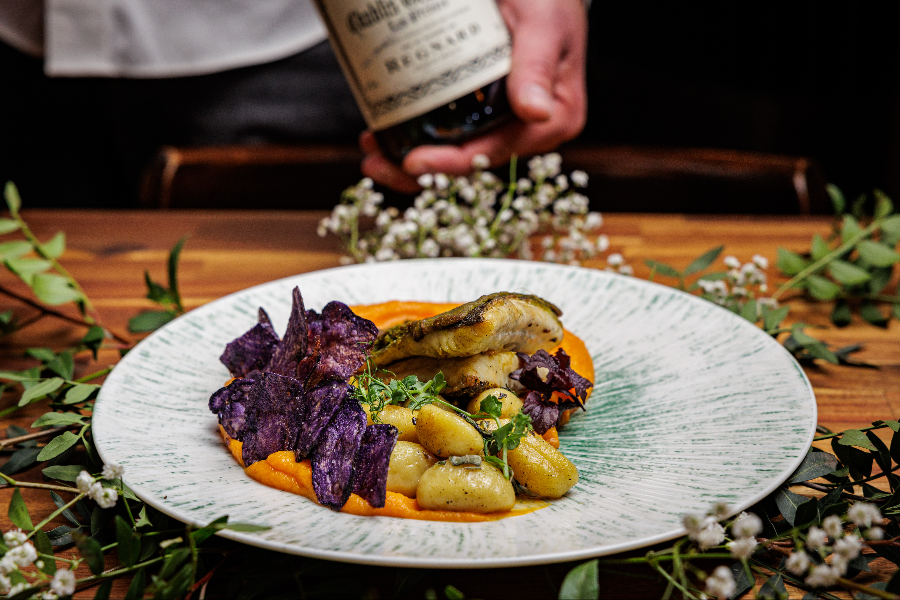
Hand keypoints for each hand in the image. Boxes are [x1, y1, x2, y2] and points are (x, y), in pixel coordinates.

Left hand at [360, 0, 587, 191]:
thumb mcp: (543, 23)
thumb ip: (537, 65)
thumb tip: (536, 113)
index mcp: (552, 118)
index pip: (495, 153)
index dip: (451, 165)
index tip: (412, 162)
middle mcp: (526, 127)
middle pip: (468, 160)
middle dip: (419, 169)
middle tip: (374, 162)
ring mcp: (500, 119)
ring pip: (451, 151)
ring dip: (407, 156)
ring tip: (372, 147)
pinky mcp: (480, 106)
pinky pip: (445, 130)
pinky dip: (412, 134)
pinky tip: (382, 131)